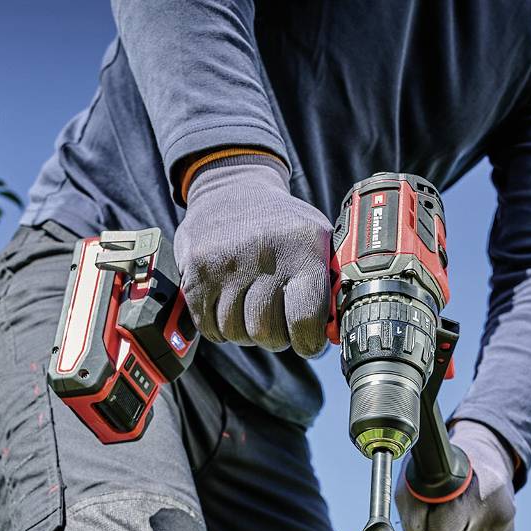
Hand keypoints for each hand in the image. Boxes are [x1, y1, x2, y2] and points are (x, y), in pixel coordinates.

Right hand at [173, 156, 330, 356]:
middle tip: (277, 321)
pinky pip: (208, 327)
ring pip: (236, 334)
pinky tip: (228, 306)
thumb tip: (334, 332)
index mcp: (303, 250)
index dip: (307, 342)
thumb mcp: (318, 239)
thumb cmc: (283, 226)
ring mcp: (226, 265)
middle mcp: (264, 256)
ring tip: (251, 308)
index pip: (305, 319)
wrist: (231, 188)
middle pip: (267, 333)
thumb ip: (331, 285)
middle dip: (275, 337)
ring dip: (245, 332)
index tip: (307, 342)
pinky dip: (219, 327)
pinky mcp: (196, 273)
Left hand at [396, 421, 517, 530]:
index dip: (428, 524)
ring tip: (446, 521)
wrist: (485, 462)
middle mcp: (496, 515)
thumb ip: (411, 504)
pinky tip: (458, 530)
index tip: (429, 508)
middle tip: (434, 515)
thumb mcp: (422, 475)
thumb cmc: (447, 469)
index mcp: (478, 493)